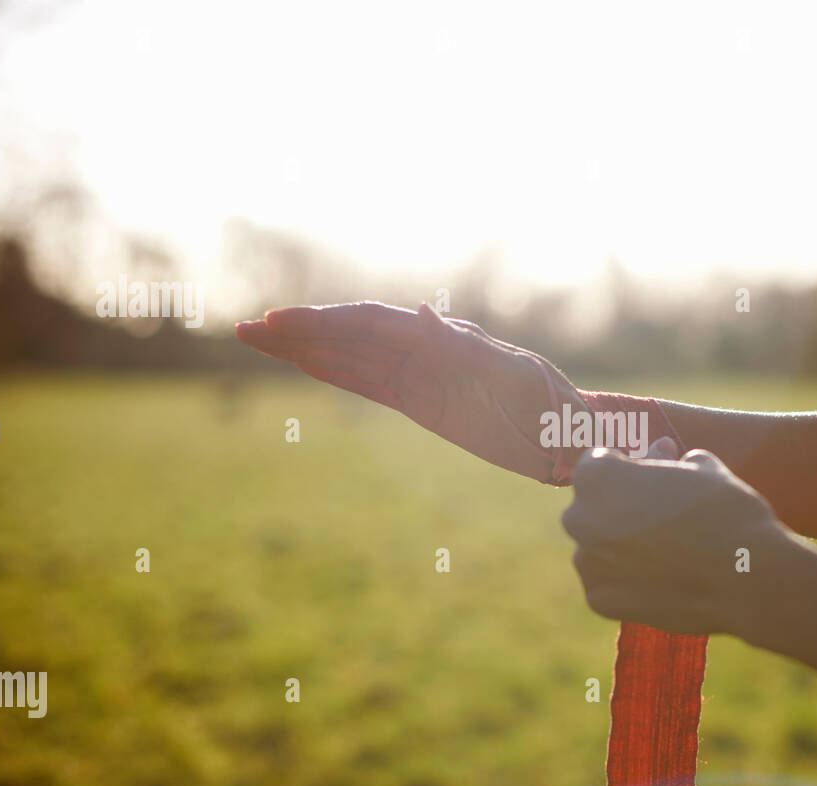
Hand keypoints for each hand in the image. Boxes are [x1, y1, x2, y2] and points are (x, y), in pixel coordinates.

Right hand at [235, 301, 589, 481]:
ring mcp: (418, 378)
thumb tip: (423, 316)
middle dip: (300, 332)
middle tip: (248, 329)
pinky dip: (335, 373)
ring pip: (351, 358)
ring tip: (260, 340)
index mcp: (441, 341)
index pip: (371, 325)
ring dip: (306, 349)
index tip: (283, 323)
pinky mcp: (421, 403)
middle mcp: (423, 353)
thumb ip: (466, 351)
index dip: (325, 322)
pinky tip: (307, 365)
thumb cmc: (549, 405)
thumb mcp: (514, 375)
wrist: (568, 438)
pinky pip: (368, 384)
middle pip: (350, 336)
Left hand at [561, 440, 788, 635]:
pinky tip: (660, 580)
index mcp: (596, 476)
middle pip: (592, 508)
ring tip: (665, 553)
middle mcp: (579, 517)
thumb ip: (670, 460)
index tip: (649, 480)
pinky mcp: (599, 601)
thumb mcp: (701, 470)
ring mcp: (586, 562)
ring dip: (620, 548)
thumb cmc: (725, 513)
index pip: (598, 464)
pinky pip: (607, 585)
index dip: (626, 469)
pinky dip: (627, 583)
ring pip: (597, 549)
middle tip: (659, 519)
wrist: (743, 576)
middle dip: (618, 510)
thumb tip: (662, 450)